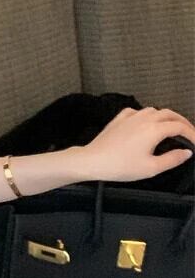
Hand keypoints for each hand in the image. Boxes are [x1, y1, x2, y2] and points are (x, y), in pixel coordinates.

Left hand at [80, 106, 194, 182]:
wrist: (93, 160)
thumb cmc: (120, 166)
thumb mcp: (151, 167)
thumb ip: (172, 159)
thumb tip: (186, 152)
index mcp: (154, 129)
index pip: (179, 127)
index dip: (192, 134)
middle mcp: (143, 119)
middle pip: (169, 114)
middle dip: (182, 121)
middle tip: (189, 132)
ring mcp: (130, 116)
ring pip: (153, 110)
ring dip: (166, 116)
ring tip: (171, 127)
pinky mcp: (119, 119)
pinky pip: (137, 111)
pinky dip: (147, 115)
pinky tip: (146, 122)